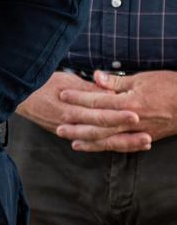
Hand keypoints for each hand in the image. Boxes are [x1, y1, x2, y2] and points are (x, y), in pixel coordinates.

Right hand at [16, 71, 143, 151]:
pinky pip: (91, 142)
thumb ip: (87, 89)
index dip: (117, 115)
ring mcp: (68, 131)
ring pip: (99, 141)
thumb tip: (109, 93)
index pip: (98, 114)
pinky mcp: (67, 134)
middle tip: (147, 136)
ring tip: (142, 143)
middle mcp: (70, 123)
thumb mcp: (64, 81)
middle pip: (102, 131)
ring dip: (122, 143)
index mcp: (70, 108)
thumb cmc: (41, 84)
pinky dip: (107, 145)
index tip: (135, 114)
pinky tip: (122, 147)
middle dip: (126, 135)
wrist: (19, 97)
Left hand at [58, 70, 176, 151]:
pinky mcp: (144, 138)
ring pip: (108, 140)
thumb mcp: (142, 79)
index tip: (62, 96)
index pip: (97, 102)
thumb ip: (117, 82)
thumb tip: (95, 78)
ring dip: (88, 141)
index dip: (78, 99)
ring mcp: (138, 132)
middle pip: (98, 126)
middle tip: (58, 126)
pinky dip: (106, 147)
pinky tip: (95, 147)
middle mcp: (131, 121)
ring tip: (71, 141)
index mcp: (129, 103)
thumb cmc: (169, 86)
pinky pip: (121, 145)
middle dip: (77, 126)